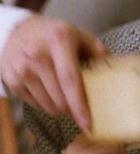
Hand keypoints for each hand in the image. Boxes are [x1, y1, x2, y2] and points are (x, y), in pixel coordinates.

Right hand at [0, 15, 106, 129]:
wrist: (17, 30)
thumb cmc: (53, 35)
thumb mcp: (78, 35)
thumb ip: (98, 50)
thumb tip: (114, 68)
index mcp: (59, 42)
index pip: (70, 79)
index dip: (79, 104)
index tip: (87, 122)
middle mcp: (38, 56)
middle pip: (58, 96)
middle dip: (72, 110)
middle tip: (81, 112)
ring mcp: (22, 69)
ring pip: (46, 104)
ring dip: (60, 110)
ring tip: (67, 102)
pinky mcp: (11, 80)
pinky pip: (33, 103)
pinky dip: (45, 105)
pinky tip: (50, 96)